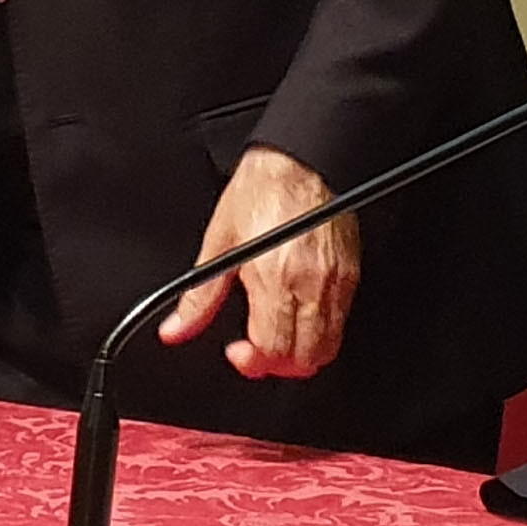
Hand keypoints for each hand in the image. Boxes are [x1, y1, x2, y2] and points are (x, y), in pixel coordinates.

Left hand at [155, 144, 359, 378]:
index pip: (272, 349)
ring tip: (277, 338)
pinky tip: (298, 317)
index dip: (251, 362)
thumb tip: (176, 328)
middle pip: (304, 358)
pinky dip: (320, 333)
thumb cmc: (261, 191)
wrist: (300, 160)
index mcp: (273, 277)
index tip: (237, 353)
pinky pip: (341, 322)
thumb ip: (199, 297)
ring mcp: (335, 282)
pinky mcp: (350, 275)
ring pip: (327, 347)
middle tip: (255, 350)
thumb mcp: (219, 242)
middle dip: (277, 365)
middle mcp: (309, 284)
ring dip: (301, 354)